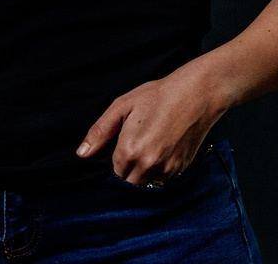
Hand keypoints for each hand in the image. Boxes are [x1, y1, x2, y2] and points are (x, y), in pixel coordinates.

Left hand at [74, 60, 227, 185]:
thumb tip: (81, 154)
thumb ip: (100, 131)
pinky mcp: (181, 169)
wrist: (196, 94)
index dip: (118, 157)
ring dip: (145, 172)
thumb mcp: (122, 106)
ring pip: (147, 183)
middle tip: (138, 144)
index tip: (125, 143)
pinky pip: (164, 179)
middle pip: (130, 182)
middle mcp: (147, 164)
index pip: (115, 171)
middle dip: (130, 169)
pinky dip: (160, 170)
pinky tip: (164, 147)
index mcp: (129, 149)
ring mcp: (166, 169)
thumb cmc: (157, 96)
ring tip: (152, 144)